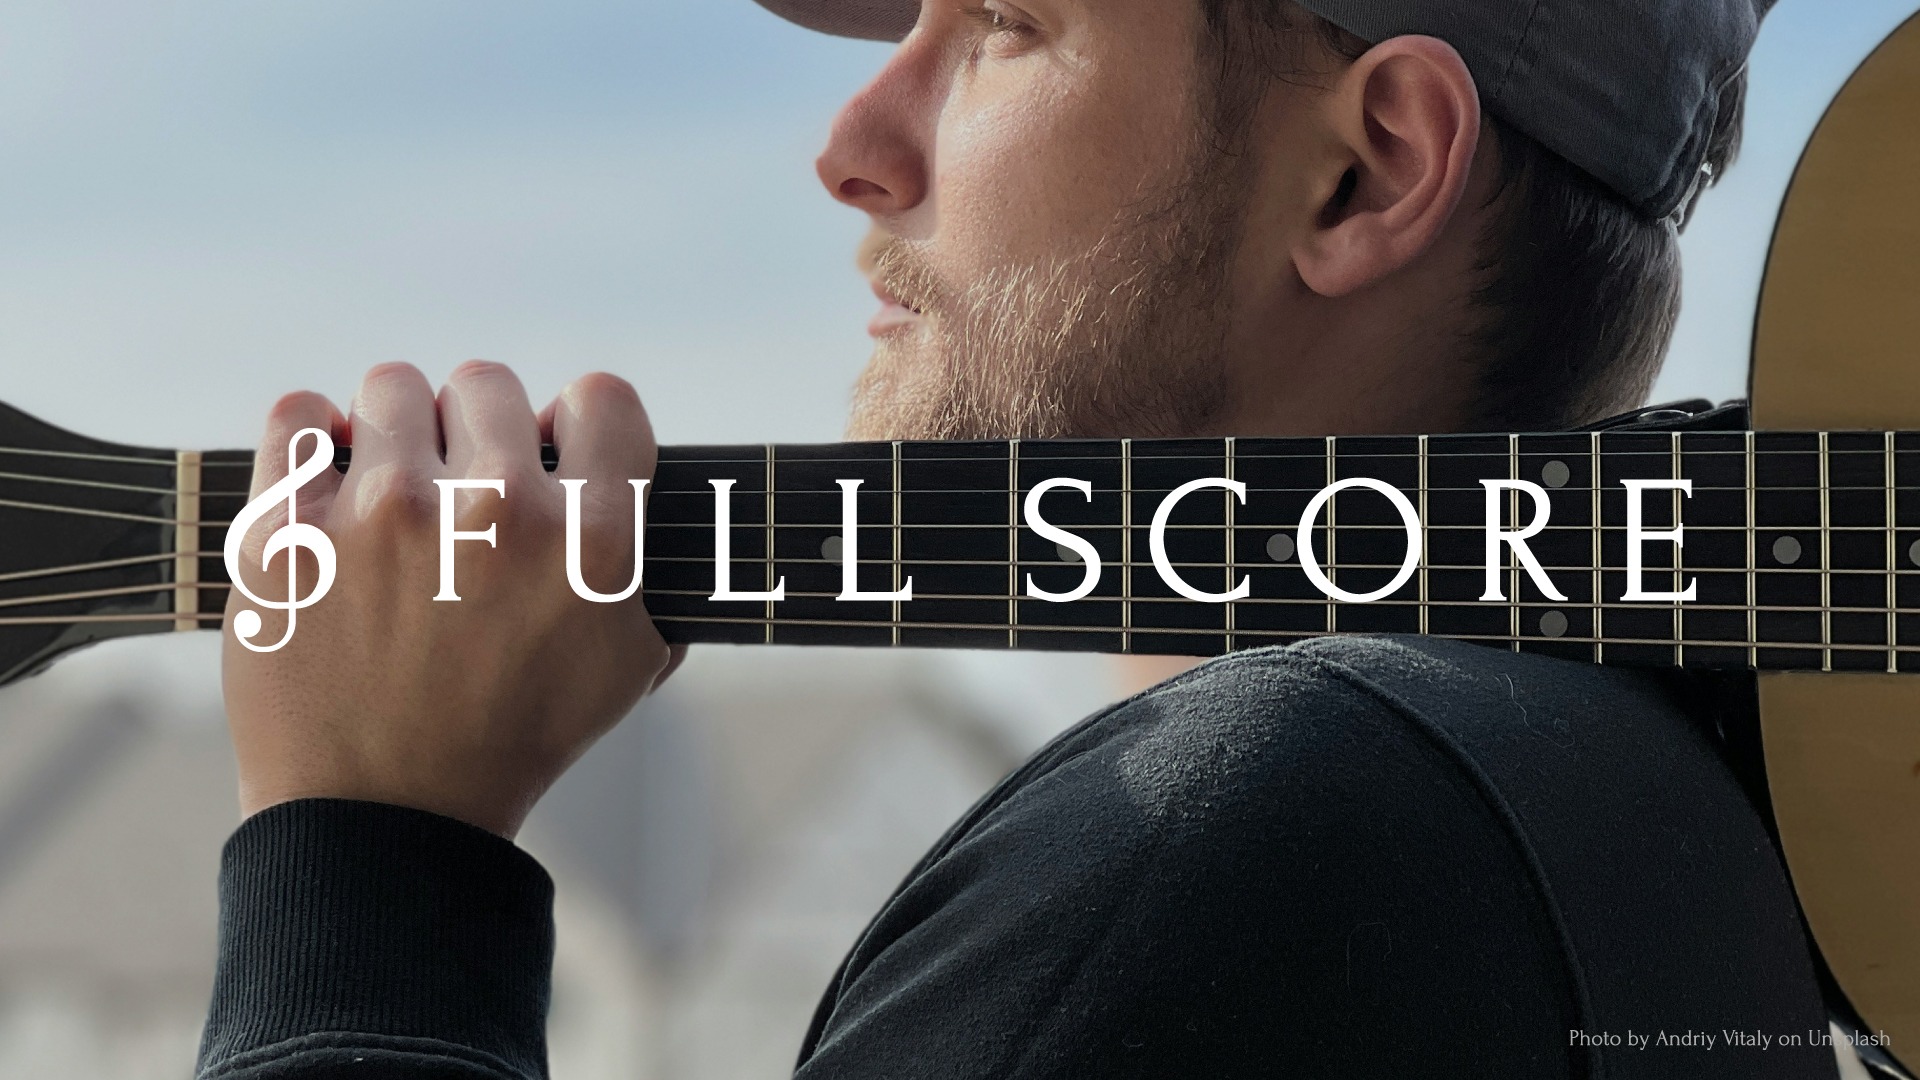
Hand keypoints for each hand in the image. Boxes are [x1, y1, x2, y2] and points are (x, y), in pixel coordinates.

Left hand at [223, 361, 682, 837]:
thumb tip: (672, 504)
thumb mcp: (628, 665)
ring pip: (392, 387)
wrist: (386, 818)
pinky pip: (295, 416)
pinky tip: (327, 480)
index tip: (553, 454)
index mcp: (591, 540)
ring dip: (396, 431)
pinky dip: (310, 439)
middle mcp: (495, 512)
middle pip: (488, 384)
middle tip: (462, 493)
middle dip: (478, 433)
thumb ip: (654, 572)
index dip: (577, 425)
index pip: (599, 398)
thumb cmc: (513, 739)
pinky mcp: (289, 533)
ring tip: (392, 492)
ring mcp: (383, 517)